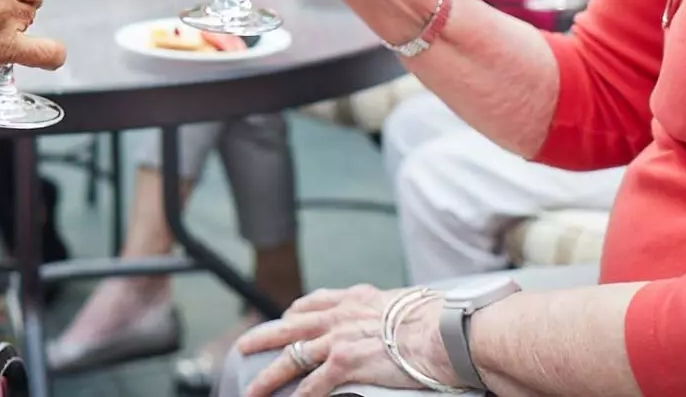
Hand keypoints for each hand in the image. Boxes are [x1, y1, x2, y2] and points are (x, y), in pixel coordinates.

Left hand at [238, 285, 456, 396]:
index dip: (295, 312)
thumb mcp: (403, 303)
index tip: (285, 318)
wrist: (443, 331)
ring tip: (250, 390)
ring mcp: (338, 339)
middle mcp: (340, 315)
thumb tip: (396, 317)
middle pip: (290, 326)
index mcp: (355, 298)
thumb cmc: (436, 320)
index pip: (314, 302)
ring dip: (267, 376)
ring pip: (291, 358)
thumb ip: (387, 310)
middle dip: (262, 336)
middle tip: (242, 346)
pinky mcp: (344, 364)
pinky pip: (313, 385)